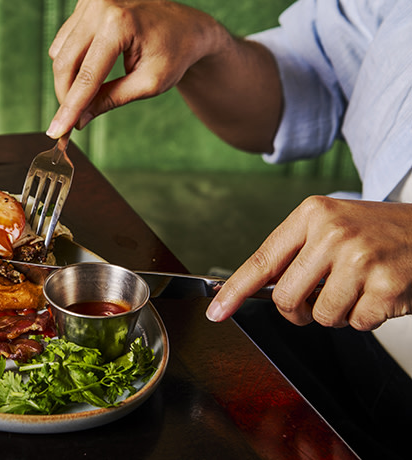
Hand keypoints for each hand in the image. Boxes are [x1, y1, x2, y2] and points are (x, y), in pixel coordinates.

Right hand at [46, 0, 227, 137]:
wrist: (187, 26)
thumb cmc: (175, 53)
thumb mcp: (147, 84)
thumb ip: (110, 100)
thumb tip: (79, 120)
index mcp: (120, 24)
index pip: (87, 76)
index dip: (70, 108)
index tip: (56, 132)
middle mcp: (100, 6)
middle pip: (65, 62)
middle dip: (66, 95)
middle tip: (74, 119)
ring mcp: (90, 1)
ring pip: (60, 52)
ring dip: (69, 78)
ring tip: (93, 91)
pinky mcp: (85, 3)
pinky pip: (64, 40)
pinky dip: (72, 60)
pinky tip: (93, 67)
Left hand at [207, 196, 411, 330]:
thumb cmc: (376, 232)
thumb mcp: (330, 225)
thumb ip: (295, 252)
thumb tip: (257, 289)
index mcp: (312, 215)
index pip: (262, 260)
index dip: (235, 290)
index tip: (217, 311)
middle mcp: (333, 234)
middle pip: (287, 298)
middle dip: (299, 310)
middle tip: (318, 298)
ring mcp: (361, 260)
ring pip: (322, 316)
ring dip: (337, 313)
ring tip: (356, 288)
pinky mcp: (387, 287)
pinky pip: (356, 323)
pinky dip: (365, 317)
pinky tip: (377, 293)